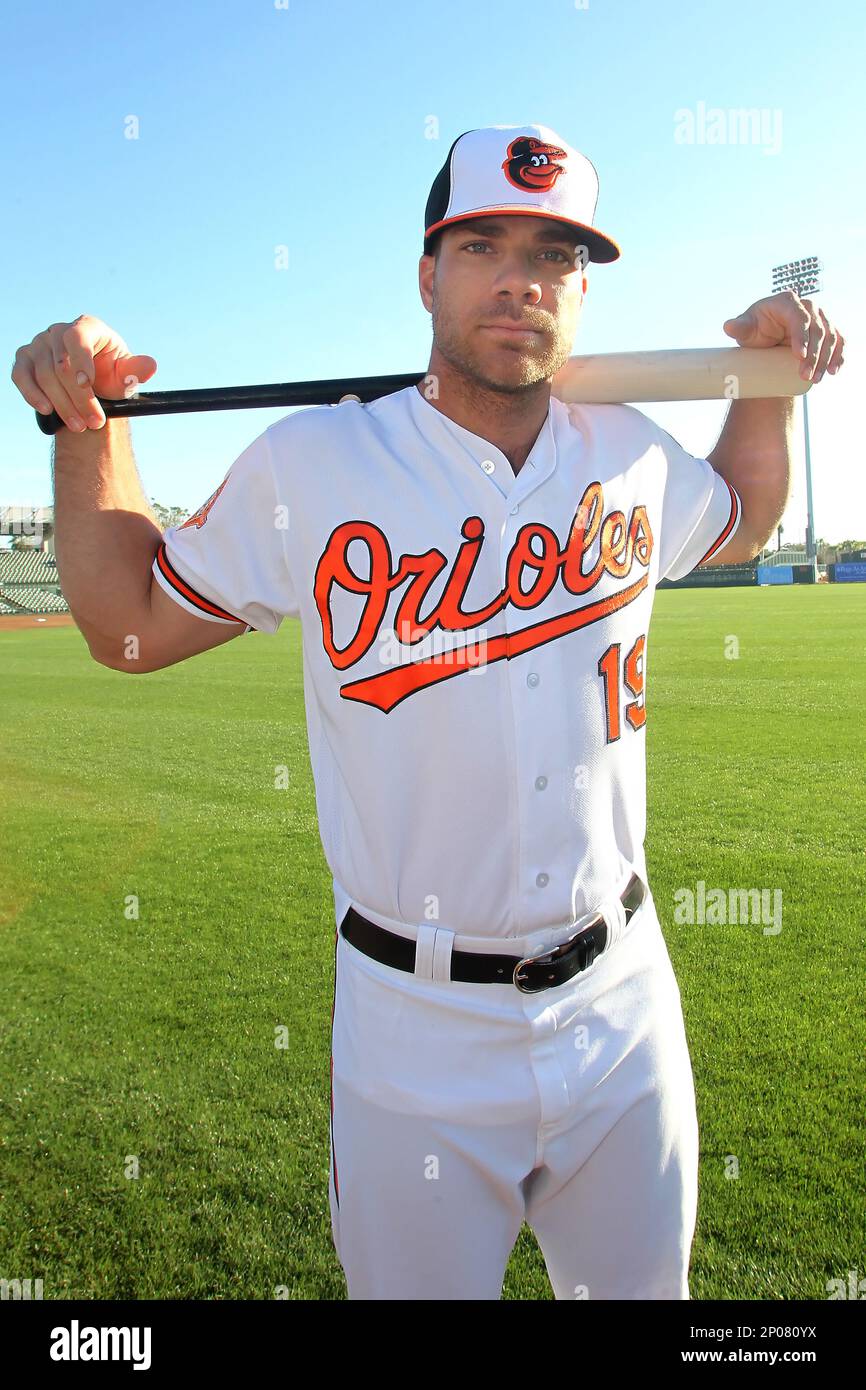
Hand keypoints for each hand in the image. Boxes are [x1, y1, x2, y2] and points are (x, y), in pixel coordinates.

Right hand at [11, 315, 156, 430]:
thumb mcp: (126, 374)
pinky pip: (21, 376)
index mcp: (87, 327)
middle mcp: (59, 331)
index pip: (77, 338)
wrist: (91, 384)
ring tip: (80, 425)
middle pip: (61, 364)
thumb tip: (150, 366)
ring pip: (44, 375)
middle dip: (79, 397)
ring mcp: (39, 344)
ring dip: (62, 404)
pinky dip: (32, 394)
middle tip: (94, 422)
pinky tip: (46, 410)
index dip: (81, 362)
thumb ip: (136, 370)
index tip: (88, 386)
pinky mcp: (24, 359)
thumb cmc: (111, 374)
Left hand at [722, 291, 844, 382]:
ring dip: (827, 358)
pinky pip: (838, 341)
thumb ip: (739, 328)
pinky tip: (834, 370)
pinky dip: (839, 355)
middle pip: (818, 329)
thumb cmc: (755, 330)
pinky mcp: (827, 331)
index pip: (799, 317)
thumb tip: (728, 327)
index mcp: (787, 302)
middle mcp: (807, 307)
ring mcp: (820, 318)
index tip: (800, 356)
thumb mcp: (746, 329)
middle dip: (815, 354)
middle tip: (806, 375)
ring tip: (816, 378)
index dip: (802, 336)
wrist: (766, 340)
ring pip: (831, 336)